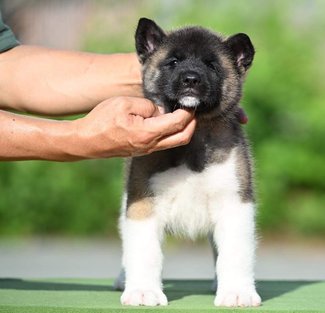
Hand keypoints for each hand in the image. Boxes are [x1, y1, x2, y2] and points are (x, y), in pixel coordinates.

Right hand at [73, 97, 195, 157]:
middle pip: (183, 137)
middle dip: (191, 123)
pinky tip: (166, 120)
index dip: (188, 112)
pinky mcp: (142, 150)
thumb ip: (146, 105)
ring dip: (182, 128)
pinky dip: (170, 132)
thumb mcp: (124, 104)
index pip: (178, 123)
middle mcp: (150, 145)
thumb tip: (159, 110)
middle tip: (191, 110)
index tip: (190, 102)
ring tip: (180, 113)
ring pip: (174, 142)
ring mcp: (147, 150)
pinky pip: (163, 142)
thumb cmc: (101, 121)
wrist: (85, 142)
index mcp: (148, 133)